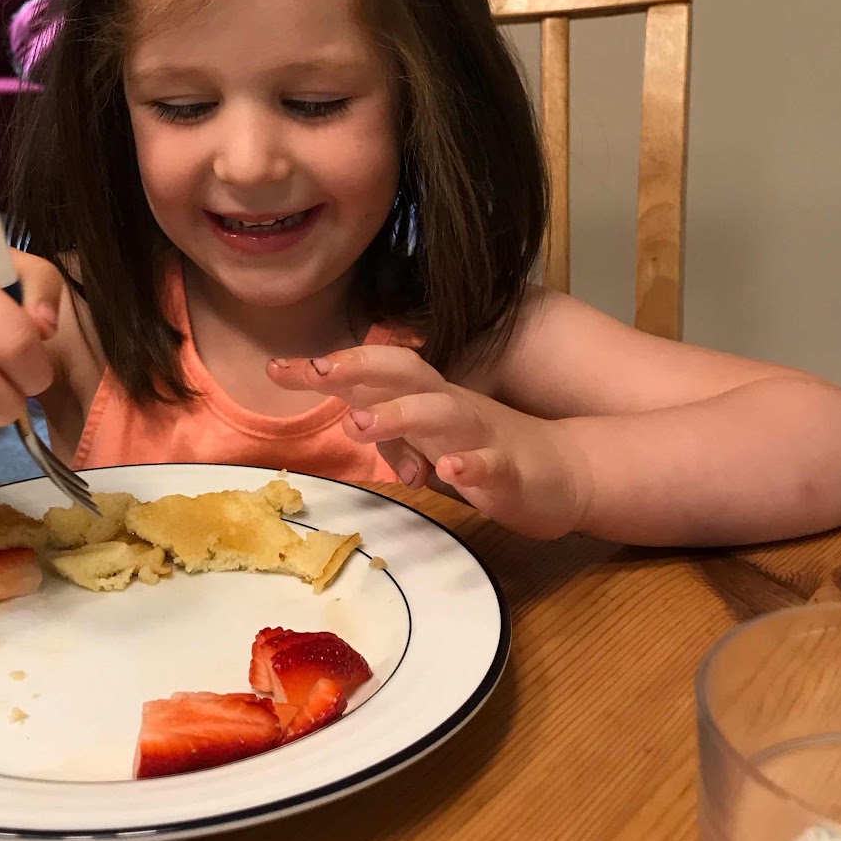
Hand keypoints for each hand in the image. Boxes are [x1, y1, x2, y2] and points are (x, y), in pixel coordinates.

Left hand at [267, 345, 589, 539]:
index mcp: (427, 396)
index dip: (329, 367)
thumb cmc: (485, 451)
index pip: (375, 370)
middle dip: (359, 369)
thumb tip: (346, 415)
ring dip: (400, 416)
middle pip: (405, 374)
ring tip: (360, 424)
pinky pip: (490, 466)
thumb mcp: (427, 440)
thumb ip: (389, 429)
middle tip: (314, 372)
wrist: (565, 473)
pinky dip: (469, 465)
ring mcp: (482, 436)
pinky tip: (448, 470)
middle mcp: (451, 406)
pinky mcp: (511, 473)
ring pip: (442, 415)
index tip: (275, 369)